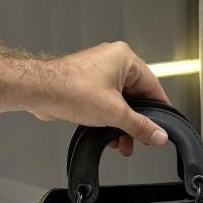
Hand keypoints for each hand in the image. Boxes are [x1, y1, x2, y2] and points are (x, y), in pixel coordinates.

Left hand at [29, 41, 170, 155]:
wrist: (39, 91)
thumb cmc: (70, 89)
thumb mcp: (115, 113)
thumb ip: (140, 126)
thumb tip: (158, 135)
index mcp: (124, 58)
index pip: (153, 86)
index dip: (159, 109)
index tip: (163, 126)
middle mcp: (112, 61)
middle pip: (136, 96)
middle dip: (136, 121)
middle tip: (142, 139)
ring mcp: (98, 72)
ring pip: (120, 101)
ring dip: (122, 124)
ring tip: (123, 143)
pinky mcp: (87, 83)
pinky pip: (106, 102)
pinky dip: (109, 118)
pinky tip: (109, 136)